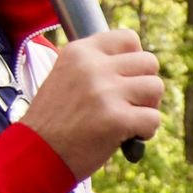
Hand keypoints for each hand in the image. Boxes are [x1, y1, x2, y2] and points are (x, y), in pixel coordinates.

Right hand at [20, 28, 163, 177]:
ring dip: (148, 108)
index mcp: (79, 51)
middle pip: (149, 62)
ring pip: (156, 88)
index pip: (129, 38)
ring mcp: (105, 92)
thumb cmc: (56, 120)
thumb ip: (98, 65)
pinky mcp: (116, 119)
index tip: (123, 80)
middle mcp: (92, 67)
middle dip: (145, 85)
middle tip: (128, 104)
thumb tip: (139, 61)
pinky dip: (145, 132)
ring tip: (126, 120)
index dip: (135, 61)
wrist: (36, 154)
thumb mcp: (67, 76)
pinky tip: (125, 138)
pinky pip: (154, 118)